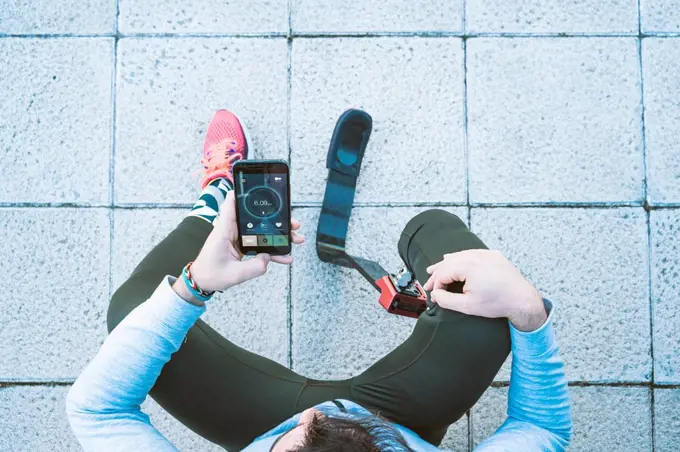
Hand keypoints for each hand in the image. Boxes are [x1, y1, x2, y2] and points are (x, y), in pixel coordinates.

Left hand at [176, 191, 303, 300]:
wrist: (201, 282)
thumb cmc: (210, 275)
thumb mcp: (234, 274)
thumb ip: (254, 267)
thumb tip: (268, 259)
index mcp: (224, 230)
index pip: (232, 204)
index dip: (244, 193)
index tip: (260, 189)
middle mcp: (232, 230)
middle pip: (256, 218)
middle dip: (276, 219)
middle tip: (293, 223)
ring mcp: (238, 238)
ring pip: (261, 231)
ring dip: (278, 234)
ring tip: (295, 238)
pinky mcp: (242, 246)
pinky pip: (260, 244)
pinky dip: (272, 249)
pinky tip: (284, 256)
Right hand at [423, 250, 546, 331]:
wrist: (522, 300)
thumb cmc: (497, 303)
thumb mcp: (468, 306)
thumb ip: (446, 300)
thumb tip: (435, 294)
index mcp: (469, 266)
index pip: (444, 272)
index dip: (435, 284)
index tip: (433, 294)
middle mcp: (477, 256)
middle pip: (449, 261)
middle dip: (437, 273)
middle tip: (428, 282)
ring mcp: (486, 254)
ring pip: (460, 255)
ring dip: (446, 263)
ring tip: (434, 269)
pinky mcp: (493, 255)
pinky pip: (472, 253)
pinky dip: (461, 257)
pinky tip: (454, 259)